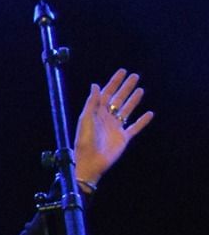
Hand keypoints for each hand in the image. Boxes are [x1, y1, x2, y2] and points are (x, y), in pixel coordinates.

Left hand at [74, 69, 152, 187]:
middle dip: (126, 87)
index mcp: (96, 113)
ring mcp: (116, 128)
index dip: (114, 82)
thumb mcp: (86, 120)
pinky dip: (143, 121)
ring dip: (134, 100)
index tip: (122, 71)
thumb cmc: (84, 142)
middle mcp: (106, 118)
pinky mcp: (123, 138)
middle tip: (135, 76)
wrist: (90, 162)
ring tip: (140, 89)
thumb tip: (95, 84)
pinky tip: (150, 114)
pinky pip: (135, 127)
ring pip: (127, 110)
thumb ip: (91, 103)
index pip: (106, 93)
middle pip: (118, 99)